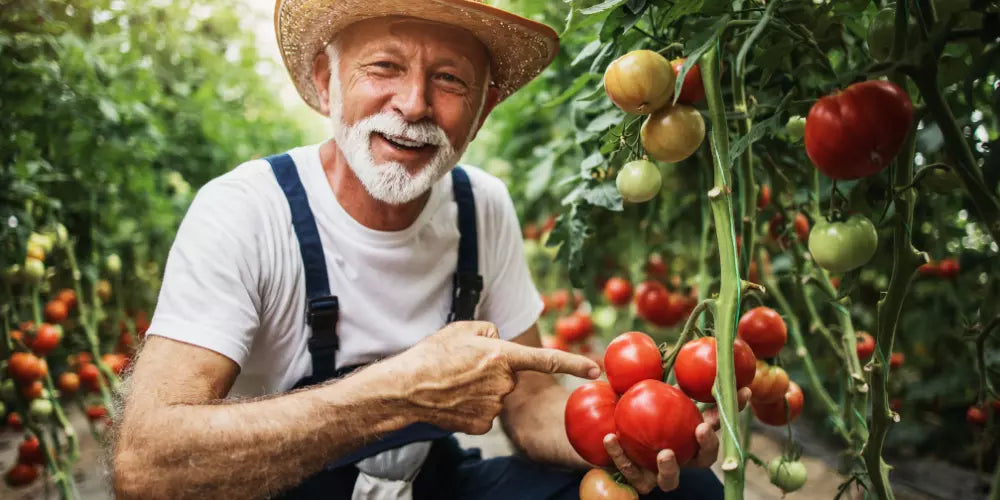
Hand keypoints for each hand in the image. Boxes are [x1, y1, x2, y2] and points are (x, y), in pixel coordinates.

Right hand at [390, 321, 600, 434]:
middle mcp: (503, 383)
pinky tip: (454, 399)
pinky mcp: (482, 425)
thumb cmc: (433, 354)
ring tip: (454, 381)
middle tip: (464, 365)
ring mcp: (494, 406)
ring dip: (481, 387)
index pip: (546, 359)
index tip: (595, 370)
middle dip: (493, 369)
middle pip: (509, 374)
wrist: (406, 388)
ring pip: (497, 394)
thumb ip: (491, 331)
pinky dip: (472, 405)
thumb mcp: (463, 328)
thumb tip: (500, 341)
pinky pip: (485, 411)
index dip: (573, 364)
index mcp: (502, 355)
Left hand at [601, 387, 751, 493]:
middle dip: (708, 445)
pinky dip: (621, 456)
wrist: (604, 430)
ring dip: (670, 468)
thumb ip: (655, 375)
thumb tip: (666, 350)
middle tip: (702, 428)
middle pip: (705, 458)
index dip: (734, 407)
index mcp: (689, 434)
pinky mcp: (635, 479)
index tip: (743, 390)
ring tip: (665, 453)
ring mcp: (658, 472)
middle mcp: (680, 456)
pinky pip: (630, 472)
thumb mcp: (643, 388)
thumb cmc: (630, 405)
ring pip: (670, 480)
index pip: (717, 422)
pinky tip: (610, 438)